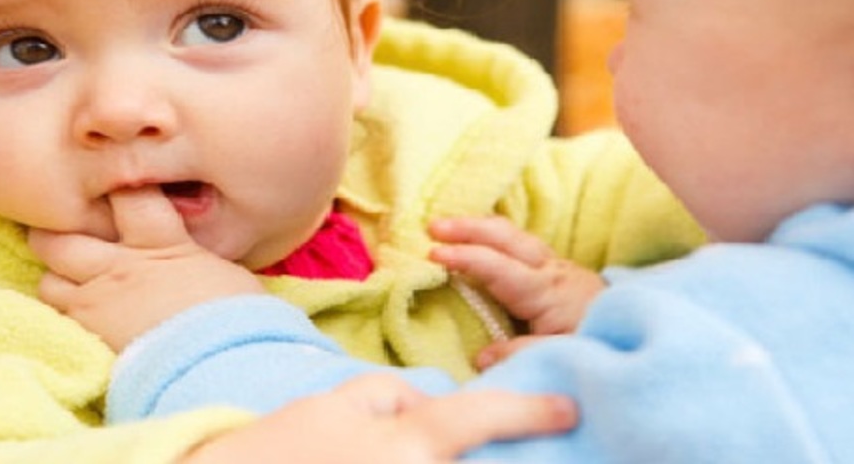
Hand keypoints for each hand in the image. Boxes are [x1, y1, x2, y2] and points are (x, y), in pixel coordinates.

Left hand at [28, 187, 263, 350]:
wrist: (217, 360)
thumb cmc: (233, 313)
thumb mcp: (217, 267)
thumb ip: (190, 250)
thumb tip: (190, 249)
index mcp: (158, 241)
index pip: (127, 195)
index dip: (116, 186)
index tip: (116, 186)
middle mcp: (119, 266)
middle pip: (64, 237)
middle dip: (56, 232)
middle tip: (64, 232)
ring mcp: (98, 302)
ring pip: (49, 280)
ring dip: (56, 278)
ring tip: (70, 280)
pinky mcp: (89, 338)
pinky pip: (57, 319)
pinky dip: (63, 314)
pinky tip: (80, 315)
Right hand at [183, 374, 576, 462]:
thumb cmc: (285, 447)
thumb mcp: (340, 402)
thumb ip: (396, 395)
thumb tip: (430, 405)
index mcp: (414, 444)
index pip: (484, 418)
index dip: (532, 411)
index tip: (568, 410)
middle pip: (480, 460)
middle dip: (504, 449)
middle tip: (532, 442)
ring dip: (464, 456)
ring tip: (469, 444)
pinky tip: (415, 455)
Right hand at [429, 216, 604, 353]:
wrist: (641, 332)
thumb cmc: (602, 344)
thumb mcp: (564, 357)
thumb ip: (523, 354)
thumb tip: (480, 356)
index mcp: (546, 290)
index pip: (498, 266)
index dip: (465, 258)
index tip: (433, 253)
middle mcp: (550, 269)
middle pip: (505, 237)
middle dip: (468, 227)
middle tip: (432, 226)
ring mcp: (555, 266)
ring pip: (513, 236)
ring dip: (480, 227)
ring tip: (449, 225)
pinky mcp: (558, 270)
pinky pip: (520, 245)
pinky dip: (495, 237)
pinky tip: (482, 239)